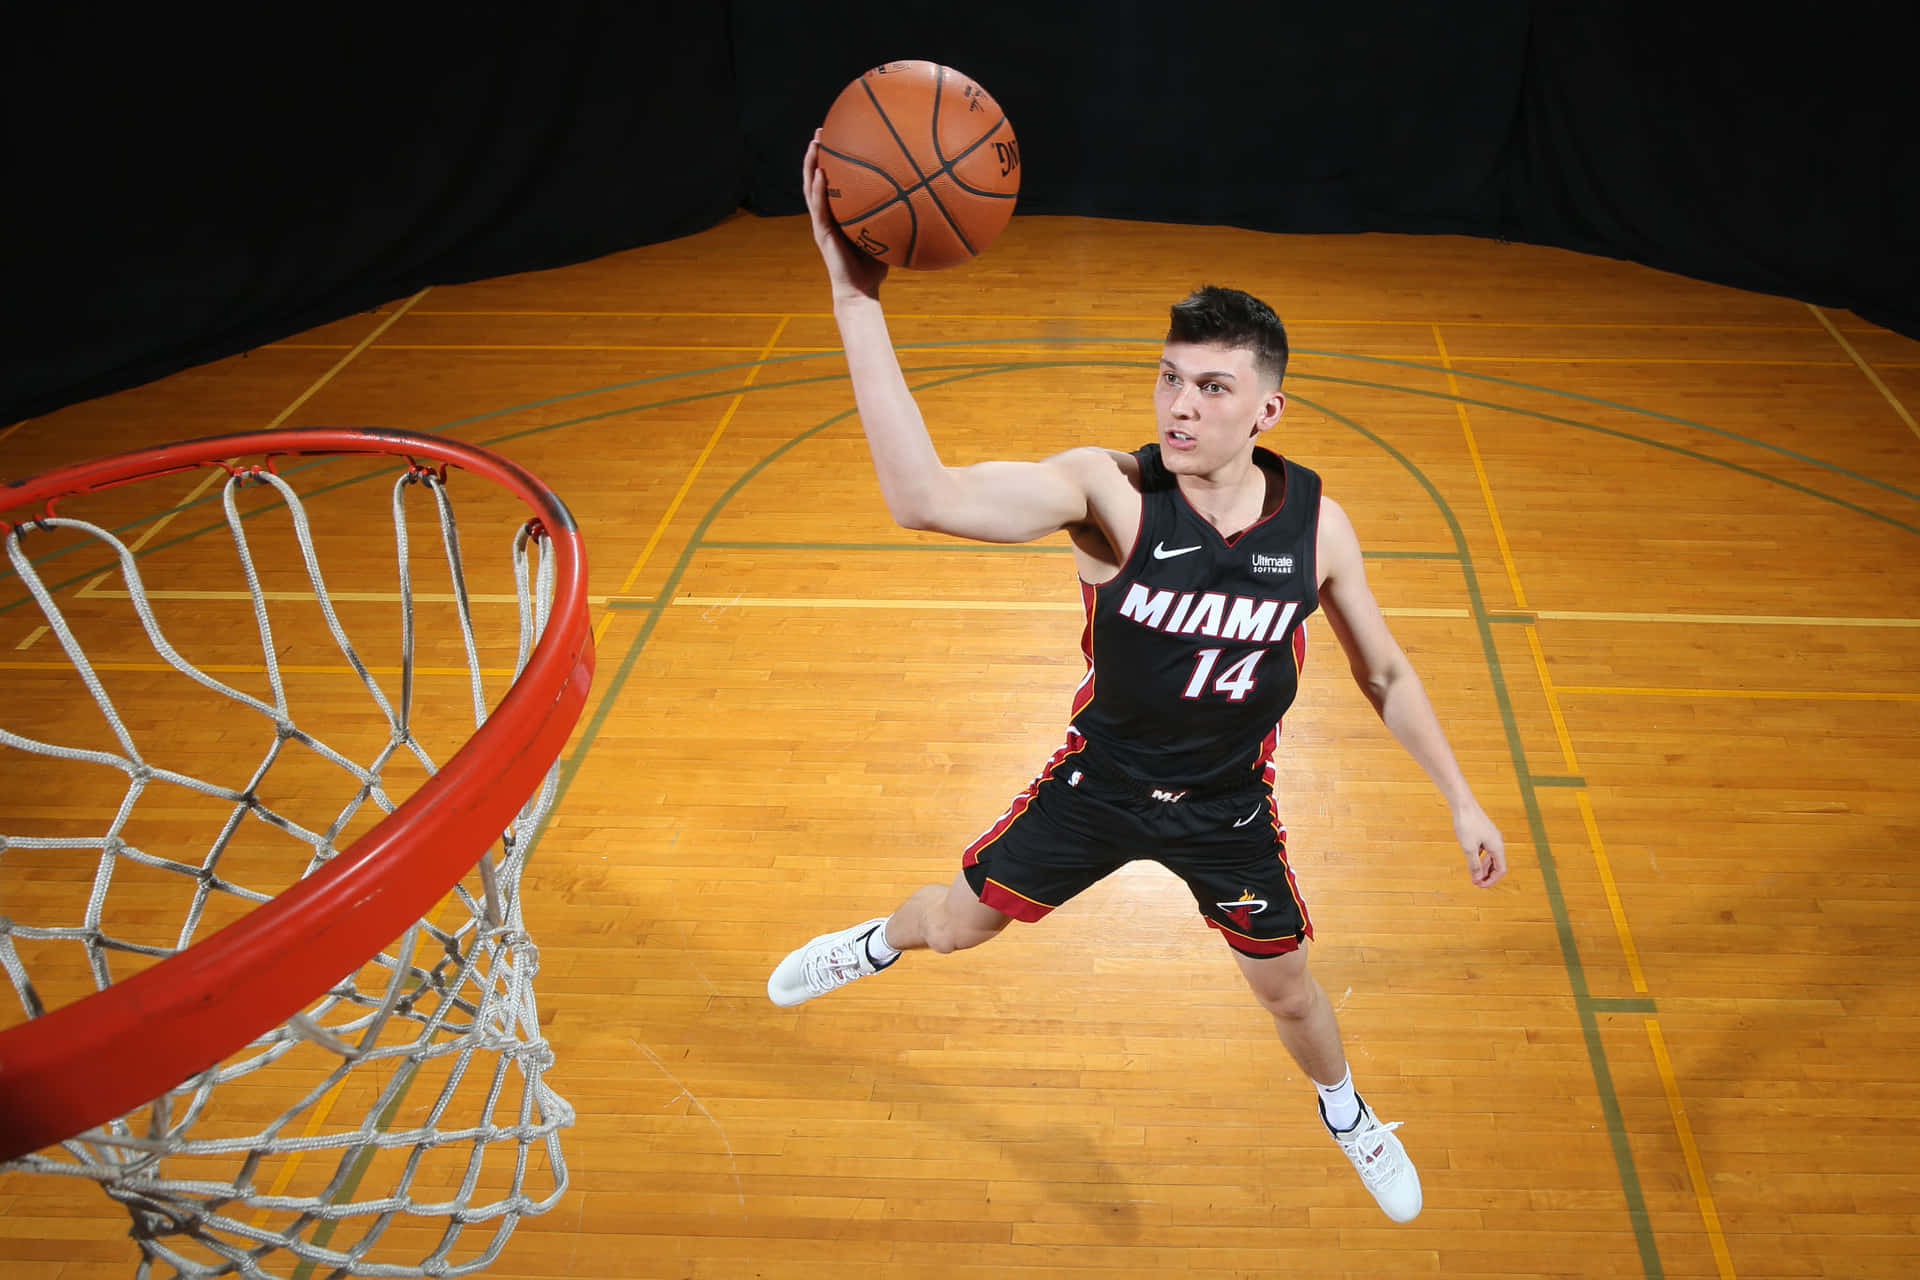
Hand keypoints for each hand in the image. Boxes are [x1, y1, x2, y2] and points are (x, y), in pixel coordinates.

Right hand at [803, 131, 887, 304]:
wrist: (861, 291)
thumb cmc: (875, 266)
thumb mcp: (887, 234)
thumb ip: (896, 216)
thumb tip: (924, 198)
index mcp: (838, 212)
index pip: (832, 181)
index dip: (831, 159)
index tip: (837, 135)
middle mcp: (827, 214)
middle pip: (816, 177)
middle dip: (817, 153)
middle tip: (821, 130)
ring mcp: (822, 223)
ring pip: (811, 188)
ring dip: (810, 164)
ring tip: (814, 143)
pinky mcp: (822, 234)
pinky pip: (818, 208)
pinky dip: (818, 189)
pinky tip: (820, 173)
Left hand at [1453, 803, 1506, 886]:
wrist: (1462, 804)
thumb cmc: (1466, 824)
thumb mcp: (1468, 848)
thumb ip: (1474, 864)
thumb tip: (1477, 879)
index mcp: (1497, 847)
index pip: (1500, 869)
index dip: (1492, 880)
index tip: (1480, 886)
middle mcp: (1497, 842)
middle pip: (1496, 864)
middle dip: (1487, 875)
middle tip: (1475, 883)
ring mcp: (1491, 836)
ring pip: (1490, 856)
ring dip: (1483, 867)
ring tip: (1473, 875)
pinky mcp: (1484, 832)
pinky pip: (1485, 849)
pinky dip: (1480, 857)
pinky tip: (1472, 860)